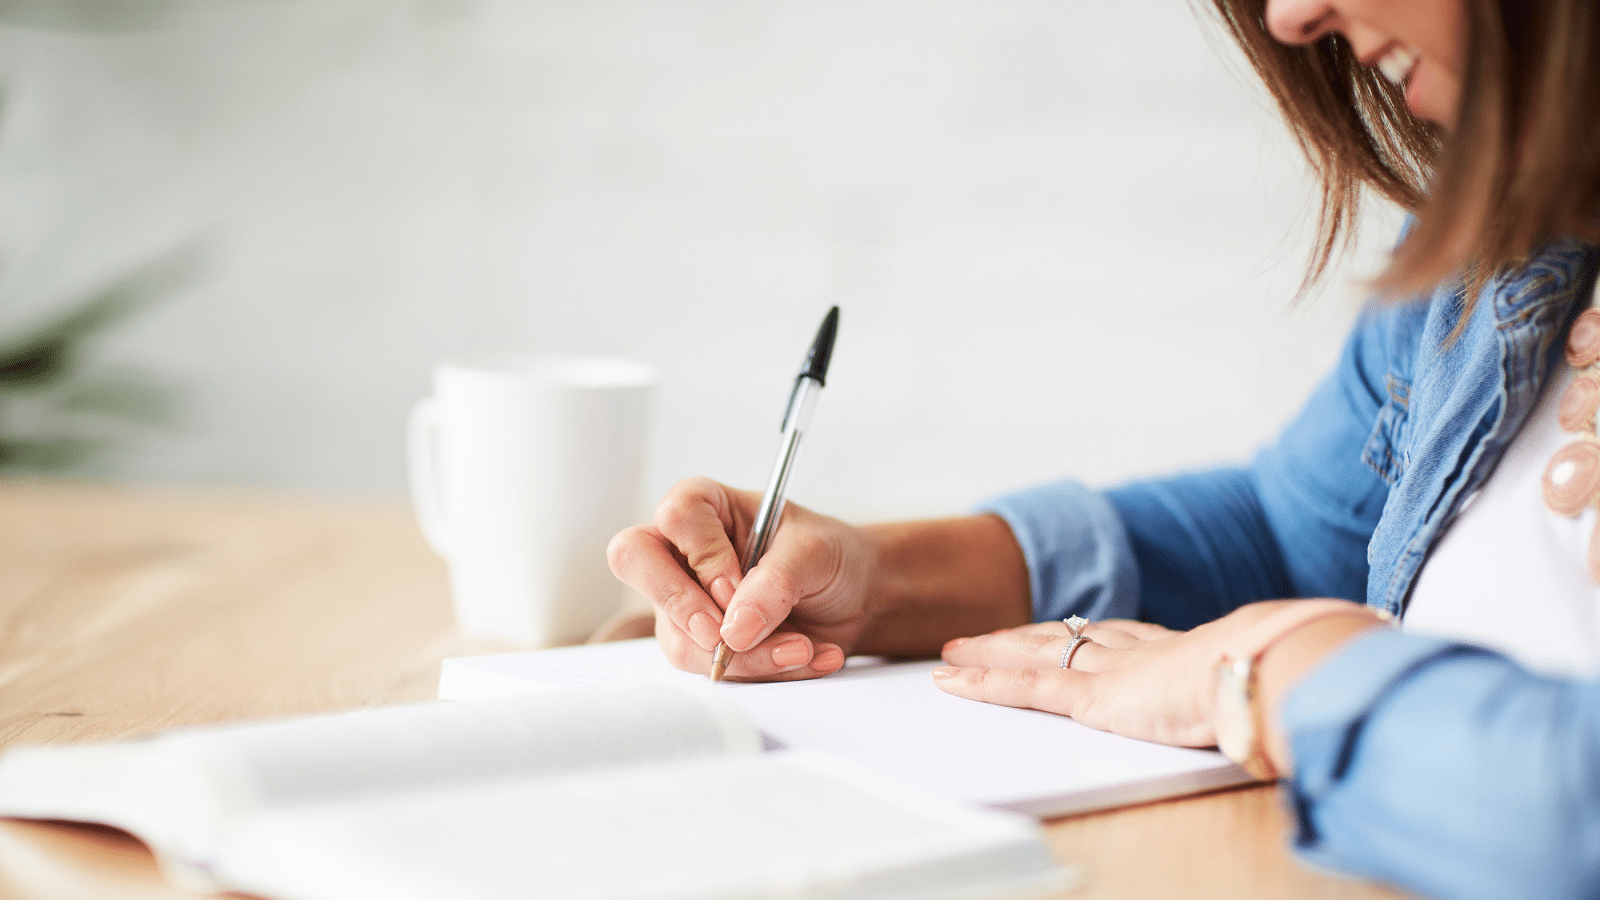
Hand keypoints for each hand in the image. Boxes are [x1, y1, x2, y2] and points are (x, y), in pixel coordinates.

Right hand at [607, 477, 874, 680]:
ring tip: (802, 647)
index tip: (738, 583)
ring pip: (678, 635)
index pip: (676, 515)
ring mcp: (685, 601)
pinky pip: (710, 668)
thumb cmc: (828, 556)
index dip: (702, 554)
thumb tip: (734, 631)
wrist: (854, 599)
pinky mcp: (700, 644)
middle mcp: (685, 551)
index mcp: (709, 507)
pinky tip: (805, 656)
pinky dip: (762, 671)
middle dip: (681, 605)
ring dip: (746, 655)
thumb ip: (775, 582)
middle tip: (726, 634)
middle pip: (634, 560)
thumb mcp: (815, 554)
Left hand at [933, 601, 1381, 749]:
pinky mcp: (1093, 696)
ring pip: (1034, 654)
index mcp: (1183, 648)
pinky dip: (984, 682)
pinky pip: (1025, 687)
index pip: (1122, 637)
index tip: (1075, 630)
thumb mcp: (1272, 687)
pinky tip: (951, 678)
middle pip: (1068, 636)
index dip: (1091, 635)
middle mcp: (1139, 651)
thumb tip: (1282, 699)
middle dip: (1025, 636)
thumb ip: (1258, 693)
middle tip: (989, 635)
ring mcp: (1112, 670)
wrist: (1272, 670)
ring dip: (990, 653)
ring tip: (952, 652)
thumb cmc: (1285, 680)